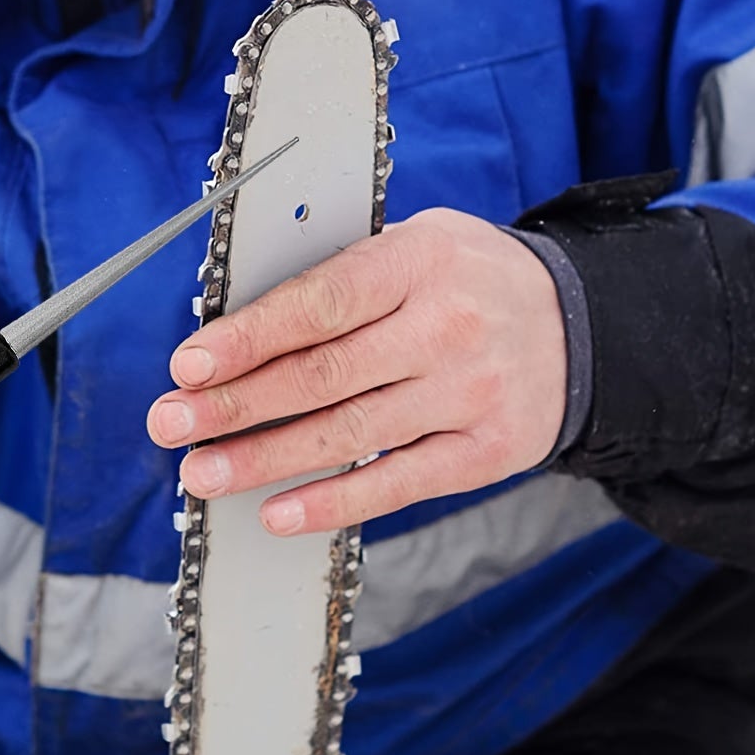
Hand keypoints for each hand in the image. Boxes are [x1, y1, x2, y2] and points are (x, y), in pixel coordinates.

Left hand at [146, 209, 566, 534]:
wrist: (584, 324)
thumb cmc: (468, 279)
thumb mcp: (416, 242)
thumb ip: (341, 276)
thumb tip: (238, 325)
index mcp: (418, 261)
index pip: (319, 303)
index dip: (249, 338)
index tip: (189, 364)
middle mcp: (446, 327)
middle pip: (323, 375)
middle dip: (234, 405)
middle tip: (170, 423)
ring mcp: (470, 394)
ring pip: (348, 435)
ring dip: (264, 459)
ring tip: (202, 473)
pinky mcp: (487, 451)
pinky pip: (397, 484)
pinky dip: (333, 503)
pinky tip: (277, 513)